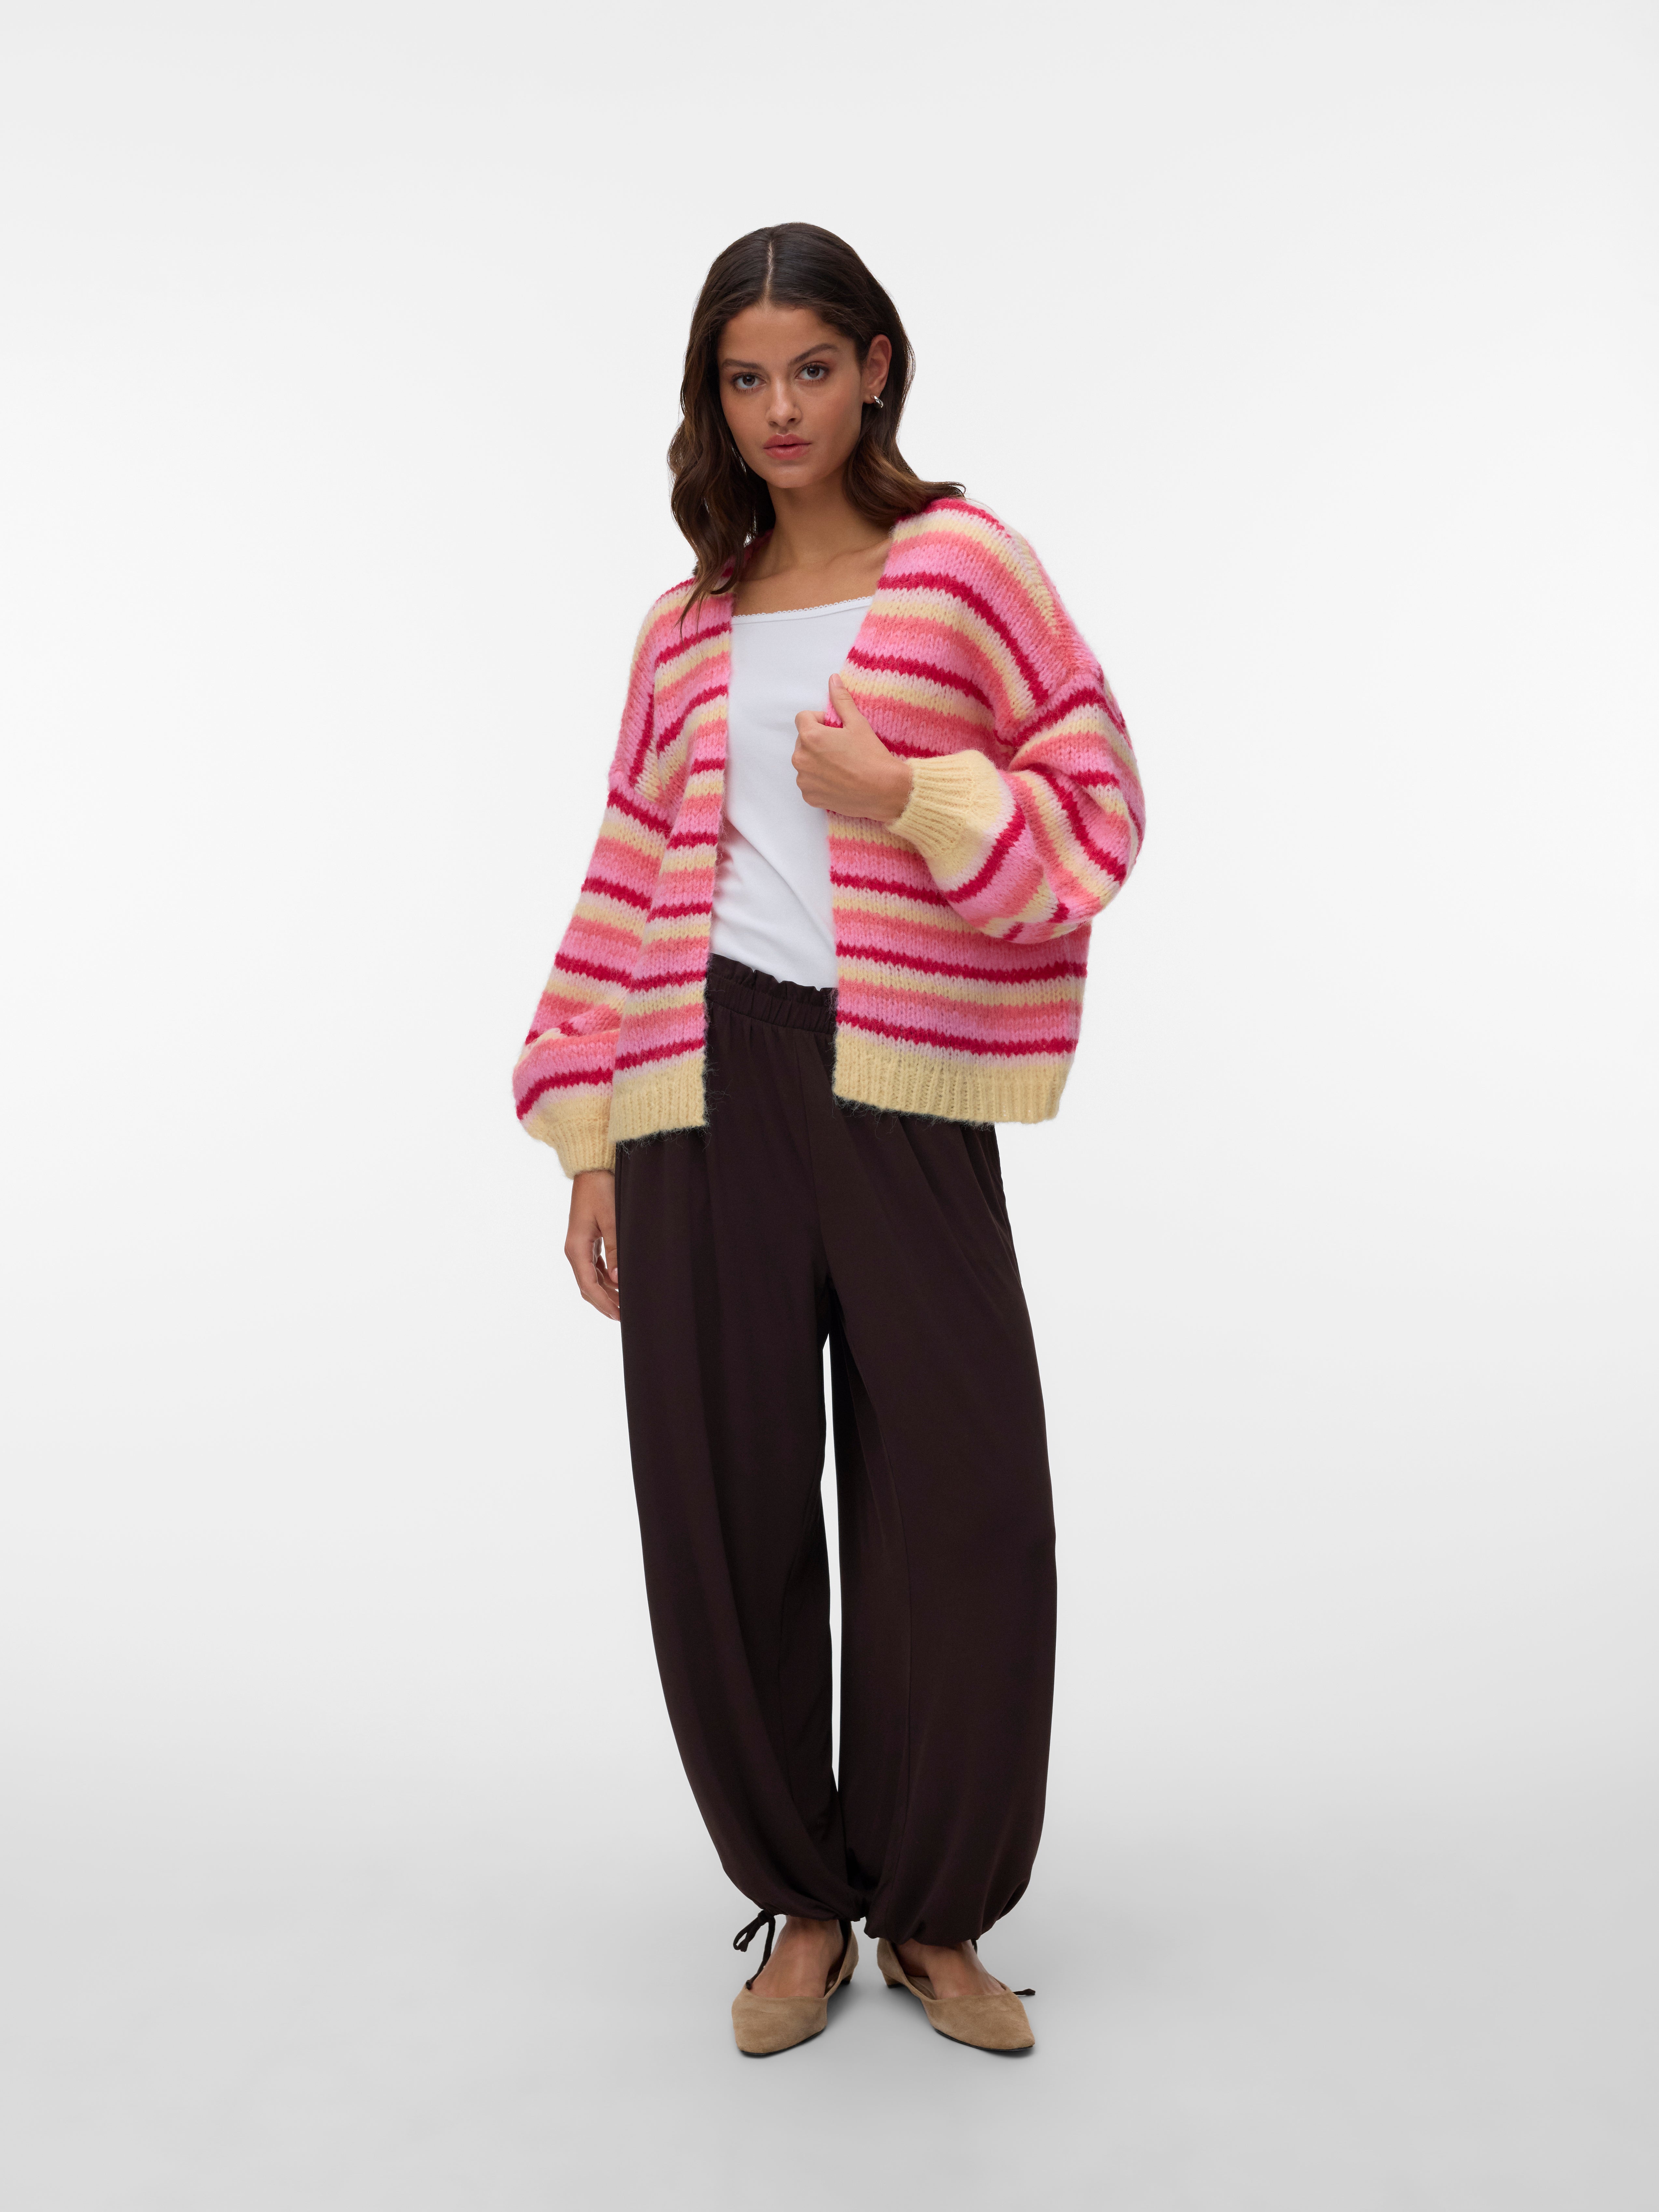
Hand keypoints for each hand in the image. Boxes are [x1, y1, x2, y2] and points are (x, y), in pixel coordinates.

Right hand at [565, 1169, 618, 1320]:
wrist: (592, 1169)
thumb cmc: (601, 1190)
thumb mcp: (611, 1219)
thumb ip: (616, 1250)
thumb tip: (619, 1280)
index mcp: (576, 1248)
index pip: (588, 1286)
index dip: (604, 1304)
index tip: (619, 1316)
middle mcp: (574, 1250)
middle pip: (587, 1285)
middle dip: (604, 1302)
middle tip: (624, 1315)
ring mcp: (580, 1245)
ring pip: (591, 1277)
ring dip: (606, 1291)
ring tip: (624, 1302)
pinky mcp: (587, 1239)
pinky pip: (595, 1266)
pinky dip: (606, 1277)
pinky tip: (619, 1282)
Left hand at [793, 674, 913, 822]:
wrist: (884, 791)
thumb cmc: (871, 756)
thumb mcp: (857, 723)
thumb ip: (841, 700)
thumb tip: (833, 679)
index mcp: (810, 737)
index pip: (803, 718)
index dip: (820, 720)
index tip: (837, 729)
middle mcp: (801, 759)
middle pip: (803, 741)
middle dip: (818, 741)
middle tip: (842, 748)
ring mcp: (804, 780)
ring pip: (806, 762)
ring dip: (817, 761)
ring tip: (841, 765)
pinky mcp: (810, 797)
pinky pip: (809, 783)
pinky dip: (820, 781)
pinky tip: (839, 780)